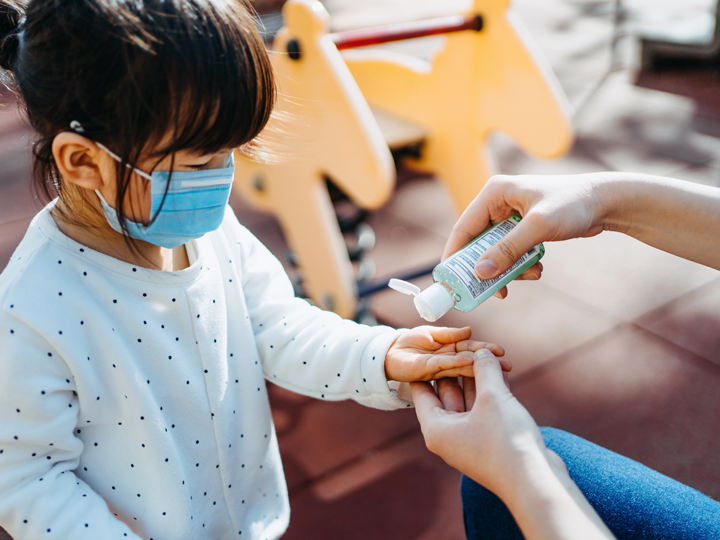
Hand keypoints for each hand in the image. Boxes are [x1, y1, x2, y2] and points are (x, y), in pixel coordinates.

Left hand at [384, 326, 508, 381]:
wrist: (388, 352)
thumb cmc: (410, 343)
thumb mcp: (432, 334)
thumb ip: (449, 334)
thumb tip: (469, 330)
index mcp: (451, 350)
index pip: (471, 349)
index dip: (486, 350)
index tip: (502, 352)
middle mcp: (447, 361)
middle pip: (470, 360)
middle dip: (489, 363)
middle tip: (508, 365)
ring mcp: (438, 368)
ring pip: (460, 366)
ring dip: (477, 365)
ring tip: (495, 365)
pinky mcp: (426, 370)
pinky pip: (442, 365)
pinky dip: (456, 362)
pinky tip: (468, 360)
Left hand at [411, 349, 545, 497]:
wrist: (535, 482)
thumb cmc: (506, 441)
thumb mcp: (492, 397)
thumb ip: (484, 370)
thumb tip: (481, 352)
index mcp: (436, 428)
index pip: (422, 390)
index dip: (427, 366)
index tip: (428, 347)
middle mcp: (448, 435)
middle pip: (447, 393)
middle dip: (458, 368)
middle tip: (462, 344)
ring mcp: (469, 439)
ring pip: (469, 400)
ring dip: (479, 378)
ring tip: (485, 353)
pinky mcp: (490, 441)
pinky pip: (485, 410)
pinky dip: (491, 392)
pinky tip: (501, 372)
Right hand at [443, 173, 612, 298]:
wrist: (607, 202)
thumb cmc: (574, 204)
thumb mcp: (538, 227)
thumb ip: (508, 250)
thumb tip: (481, 272)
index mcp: (494, 193)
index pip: (463, 228)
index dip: (455, 255)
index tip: (450, 281)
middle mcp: (498, 202)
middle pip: (478, 243)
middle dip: (488, 267)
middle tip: (491, 290)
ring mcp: (510, 215)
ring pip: (496, 251)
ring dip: (510, 269)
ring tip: (532, 275)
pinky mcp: (523, 227)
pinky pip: (511, 252)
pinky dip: (521, 264)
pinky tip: (538, 268)